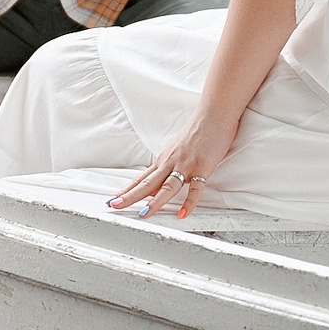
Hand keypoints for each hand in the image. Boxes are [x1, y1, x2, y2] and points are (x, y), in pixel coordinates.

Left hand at [110, 109, 240, 218]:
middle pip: (147, 183)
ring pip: (167, 187)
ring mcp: (185, 165)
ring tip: (144, 214)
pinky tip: (183, 213)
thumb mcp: (176, 149)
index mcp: (163, 160)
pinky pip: (195, 188)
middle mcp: (170, 163)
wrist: (213, 115)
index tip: (114, 199)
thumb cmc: (197, 131)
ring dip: (155, 202)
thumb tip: (156, 185)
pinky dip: (189, 202)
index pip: (141, 179)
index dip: (127, 190)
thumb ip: (167, 168)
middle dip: (130, 196)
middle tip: (116, 205)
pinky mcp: (202, 167)